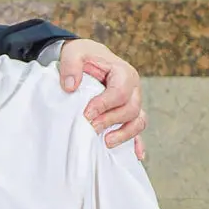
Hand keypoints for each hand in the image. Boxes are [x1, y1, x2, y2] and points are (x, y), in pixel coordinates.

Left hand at [58, 39, 145, 156]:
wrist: (89, 59)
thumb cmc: (83, 56)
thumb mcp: (73, 53)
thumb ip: (71, 66)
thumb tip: (70, 86)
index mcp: (123, 72)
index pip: (119, 92)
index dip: (104, 105)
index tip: (86, 114)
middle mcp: (133, 88)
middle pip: (131, 108)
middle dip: (111, 121)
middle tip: (91, 128)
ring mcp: (133, 102)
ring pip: (138, 120)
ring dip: (124, 134)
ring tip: (106, 142)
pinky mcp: (129, 113)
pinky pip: (138, 129)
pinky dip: (138, 142)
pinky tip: (136, 155)